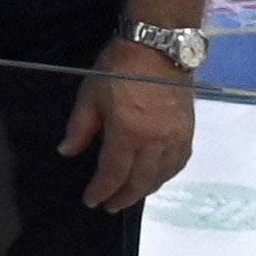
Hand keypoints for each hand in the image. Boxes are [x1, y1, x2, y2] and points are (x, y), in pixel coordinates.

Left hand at [60, 41, 196, 211]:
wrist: (159, 48)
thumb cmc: (119, 68)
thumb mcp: (90, 95)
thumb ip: (80, 128)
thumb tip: (66, 152)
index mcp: (128, 133)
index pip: (114, 173)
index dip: (101, 190)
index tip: (91, 201)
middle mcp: (155, 142)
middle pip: (140, 180)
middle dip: (123, 197)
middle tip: (110, 206)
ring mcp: (175, 138)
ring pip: (161, 175)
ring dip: (144, 190)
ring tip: (130, 195)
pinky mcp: (188, 131)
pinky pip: (178, 163)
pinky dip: (165, 175)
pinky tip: (156, 177)